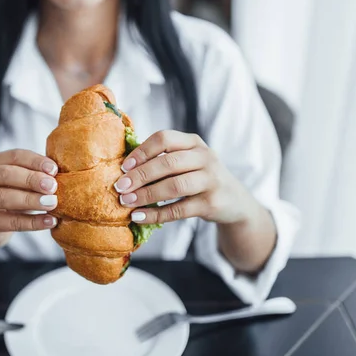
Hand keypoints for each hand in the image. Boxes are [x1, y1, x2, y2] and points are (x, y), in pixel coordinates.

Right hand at [0, 149, 59, 248]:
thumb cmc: (12, 197)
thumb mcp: (21, 183)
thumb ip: (35, 175)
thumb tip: (59, 174)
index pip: (14, 155)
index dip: (35, 161)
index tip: (54, 170)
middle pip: (5, 174)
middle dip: (31, 179)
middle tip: (53, 187)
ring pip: (3, 198)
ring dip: (31, 200)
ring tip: (52, 203)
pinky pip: (9, 222)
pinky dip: (32, 222)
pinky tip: (49, 221)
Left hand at [114, 130, 257, 225]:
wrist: (235, 202)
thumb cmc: (200, 178)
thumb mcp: (188, 161)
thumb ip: (163, 160)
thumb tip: (123, 171)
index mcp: (194, 142)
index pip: (164, 138)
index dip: (142, 151)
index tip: (123, 166)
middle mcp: (205, 157)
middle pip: (168, 163)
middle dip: (140, 175)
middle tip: (119, 186)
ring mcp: (211, 180)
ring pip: (174, 186)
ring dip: (146, 194)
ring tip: (126, 202)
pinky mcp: (212, 203)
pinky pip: (179, 210)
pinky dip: (155, 214)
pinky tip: (138, 217)